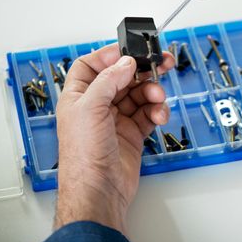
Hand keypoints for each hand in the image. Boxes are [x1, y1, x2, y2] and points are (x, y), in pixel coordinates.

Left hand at [54, 44, 173, 232]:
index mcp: (79, 96)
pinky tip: (159, 115)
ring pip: (139, 94)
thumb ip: (109, 80)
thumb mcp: (91, 109)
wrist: (100, 189)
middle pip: (123, 77)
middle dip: (142, 70)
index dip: (110, 56)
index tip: (131, 51)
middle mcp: (98, 106)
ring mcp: (117, 119)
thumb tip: (125, 62)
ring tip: (158, 97)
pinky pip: (149, 113)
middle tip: (161, 62)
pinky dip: (157, 111)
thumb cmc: (83, 155)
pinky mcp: (133, 133)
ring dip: (152, 92)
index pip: (92, 65)